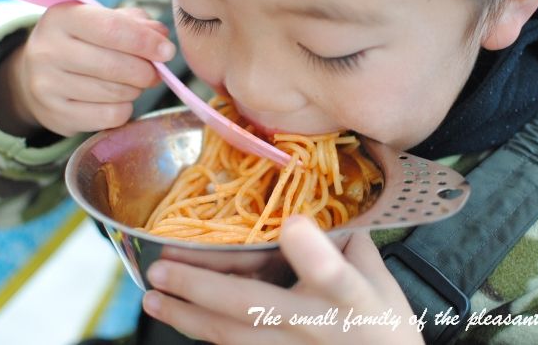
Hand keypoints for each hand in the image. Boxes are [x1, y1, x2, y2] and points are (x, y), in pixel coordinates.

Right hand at [0, 3, 175, 136]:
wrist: (36, 75)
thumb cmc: (81, 42)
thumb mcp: (102, 21)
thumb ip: (135, 23)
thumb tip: (161, 35)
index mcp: (61, 18)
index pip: (111, 28)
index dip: (145, 42)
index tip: (167, 51)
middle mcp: (48, 50)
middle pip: (114, 65)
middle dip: (145, 71)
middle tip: (155, 72)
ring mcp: (47, 85)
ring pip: (114, 93)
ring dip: (135, 90)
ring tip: (133, 83)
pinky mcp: (56, 115)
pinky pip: (109, 116)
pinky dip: (124, 109)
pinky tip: (118, 101)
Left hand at [141, 216, 424, 344]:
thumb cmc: (385, 324)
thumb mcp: (379, 278)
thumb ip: (345, 242)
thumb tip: (306, 206)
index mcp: (351, 296)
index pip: (334, 275)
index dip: (313, 254)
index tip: (294, 225)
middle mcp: (315, 323)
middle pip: (254, 306)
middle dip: (203, 287)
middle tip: (160, 270)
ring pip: (231, 335)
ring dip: (187, 316)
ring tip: (153, 297)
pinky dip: (203, 331)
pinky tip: (178, 315)